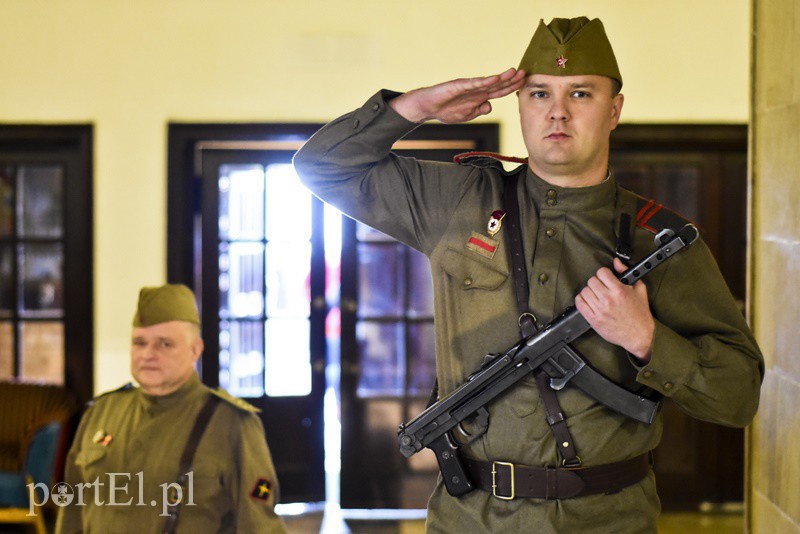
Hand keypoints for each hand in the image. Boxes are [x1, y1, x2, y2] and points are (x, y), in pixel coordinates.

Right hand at [390, 68, 526, 123]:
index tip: (525, 84)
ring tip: (514, 72)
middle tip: (526, 73)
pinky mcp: (458, 86)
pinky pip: (474, 84)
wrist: (427, 107)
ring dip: (501, 78)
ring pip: (488, 82)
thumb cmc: (446, 110)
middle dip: (512, 80)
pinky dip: (484, 81)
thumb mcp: (467, 115)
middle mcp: (476, 90)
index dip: (512, 88)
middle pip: (497, 85)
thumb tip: (490, 106)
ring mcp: (468, 87)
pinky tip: (494, 78)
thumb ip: (479, 110)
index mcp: (479, 98)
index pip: (499, 92)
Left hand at [575, 258, 654, 362]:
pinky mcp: (594, 320)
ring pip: (584, 291)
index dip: (604, 274)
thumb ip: (626, 272)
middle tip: (602, 287)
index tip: (606, 278)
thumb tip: (616, 262)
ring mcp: (600, 310)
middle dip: (597, 282)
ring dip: (589, 291)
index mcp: (619, 290)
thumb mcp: (639, 289)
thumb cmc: (640, 314)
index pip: (601, 272)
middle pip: (591, 281)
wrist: (639, 335)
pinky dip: (581, 300)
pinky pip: (580, 304)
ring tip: (596, 294)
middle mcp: (608, 299)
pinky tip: (588, 300)